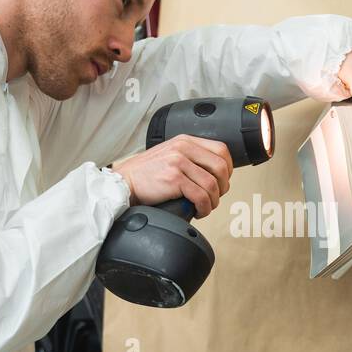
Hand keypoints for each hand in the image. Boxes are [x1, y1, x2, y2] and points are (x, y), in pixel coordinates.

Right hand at [111, 134, 232, 217]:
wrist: (124, 183)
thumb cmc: (145, 174)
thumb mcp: (169, 155)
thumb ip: (189, 158)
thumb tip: (214, 173)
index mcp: (185, 141)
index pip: (221, 150)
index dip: (228, 169)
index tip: (222, 181)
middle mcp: (183, 148)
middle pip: (221, 167)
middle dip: (223, 187)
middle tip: (215, 197)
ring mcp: (178, 162)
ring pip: (212, 184)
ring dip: (213, 201)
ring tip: (205, 207)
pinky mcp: (173, 179)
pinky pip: (201, 196)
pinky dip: (204, 208)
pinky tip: (198, 211)